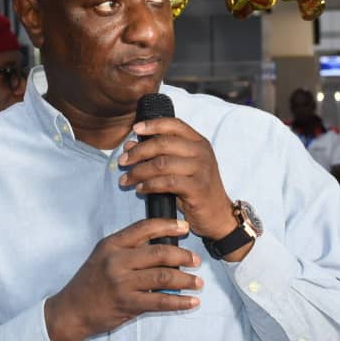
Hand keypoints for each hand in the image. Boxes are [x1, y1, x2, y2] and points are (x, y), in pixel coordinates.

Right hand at [44, 218, 202, 340]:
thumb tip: (161, 241)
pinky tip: (191, 301)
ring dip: (185, 279)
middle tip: (196, 260)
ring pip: (163, 276)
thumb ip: (128, 248)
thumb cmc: (90, 282)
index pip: (144, 228)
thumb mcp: (103, 256)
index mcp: (111, 245)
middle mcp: (117, 261)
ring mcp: (122, 283)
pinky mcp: (127, 304)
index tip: (185, 228)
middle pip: (159, 252)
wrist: (71, 311)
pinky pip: (160, 301)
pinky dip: (180, 302)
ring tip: (197, 282)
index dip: (168, 225)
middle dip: (183, 255)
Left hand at [119, 118, 238, 241]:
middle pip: (163, 144)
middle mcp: (201, 152)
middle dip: (138, 152)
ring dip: (139, 171)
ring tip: (126, 179)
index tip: (134, 129)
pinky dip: (149, 185)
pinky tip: (140, 189)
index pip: (174, 125)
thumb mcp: (178, 168)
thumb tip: (129, 145)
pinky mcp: (198, 187)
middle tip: (122, 161)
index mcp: (198, 142)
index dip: (153, 125)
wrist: (217, 215)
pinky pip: (167, 182)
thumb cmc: (195, 190)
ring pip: (162, 164)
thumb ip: (158, 155)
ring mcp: (201, 169)